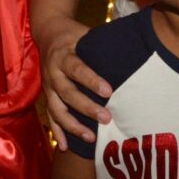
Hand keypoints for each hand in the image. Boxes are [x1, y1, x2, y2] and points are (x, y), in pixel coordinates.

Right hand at [37, 16, 110, 149]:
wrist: (48, 32)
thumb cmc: (74, 34)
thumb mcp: (85, 34)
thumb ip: (101, 46)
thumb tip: (131, 52)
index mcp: (63, 55)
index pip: (77, 69)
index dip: (91, 80)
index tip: (108, 91)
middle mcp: (53, 73)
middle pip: (68, 93)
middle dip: (86, 108)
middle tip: (106, 118)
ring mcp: (48, 87)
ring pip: (57, 109)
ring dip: (73, 126)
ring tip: (91, 138)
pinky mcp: (47, 96)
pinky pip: (51, 116)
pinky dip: (57, 132)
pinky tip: (65, 147)